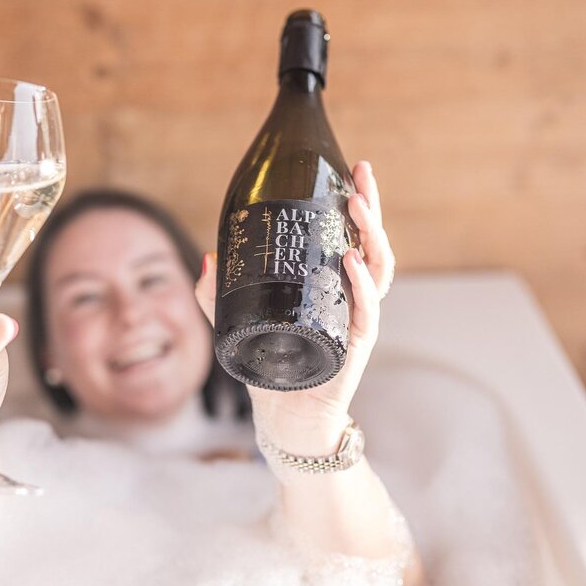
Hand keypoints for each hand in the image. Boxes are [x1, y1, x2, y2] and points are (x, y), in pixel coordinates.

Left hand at [196, 161, 395, 450]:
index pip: (350, 235)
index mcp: (330, 284)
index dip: (355, 203)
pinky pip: (366, 310)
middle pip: (372, 243)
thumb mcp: (236, 322)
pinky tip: (348, 259)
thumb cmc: (269, 365)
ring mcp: (357, 319)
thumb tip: (207, 255)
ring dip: (370, 235)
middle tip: (361, 173)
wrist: (283, 416)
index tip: (352, 169)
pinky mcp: (354, 346)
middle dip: (370, 206)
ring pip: (377, 269)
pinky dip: (361, 284)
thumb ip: (218, 292)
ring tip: (355, 204)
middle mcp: (351, 296)